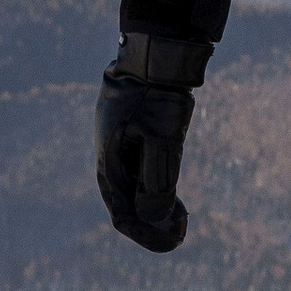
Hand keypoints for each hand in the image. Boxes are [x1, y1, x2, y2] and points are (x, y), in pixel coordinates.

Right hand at [94, 33, 210, 250]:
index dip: (147, 234)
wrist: (156, 49)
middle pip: (126, 203)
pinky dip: (154, 184)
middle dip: (151, 223)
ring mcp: (119, 142)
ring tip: (180, 216)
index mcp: (109, 161)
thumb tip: (153, 219)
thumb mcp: (162, 138)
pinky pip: (139, 168)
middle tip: (181, 232)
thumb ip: (157, 180)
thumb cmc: (157, 93)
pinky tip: (173, 189)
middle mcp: (110, 155)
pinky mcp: (132, 131)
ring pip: (133, 185)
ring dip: (154, 205)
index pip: (122, 214)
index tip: (175, 241)